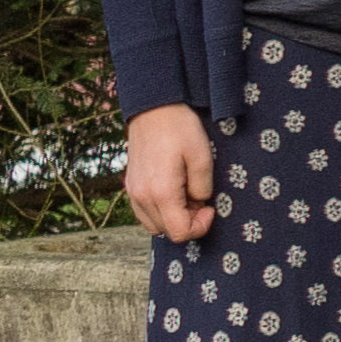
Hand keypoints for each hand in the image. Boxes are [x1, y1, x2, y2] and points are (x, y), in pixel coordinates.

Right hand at [121, 105, 217, 244]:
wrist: (153, 109)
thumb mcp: (203, 157)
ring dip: (173, 218)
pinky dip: (160, 211)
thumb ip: (203, 187)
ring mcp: (132, 192)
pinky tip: (173, 192)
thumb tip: (199, 202)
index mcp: (161, 192)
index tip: (210, 208)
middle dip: (188, 222)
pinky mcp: (130, 185)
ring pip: (153, 225)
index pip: (179, 232)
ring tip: (188, 195)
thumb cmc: (180, 129)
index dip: (200, 226)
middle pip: (166, 231)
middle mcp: (142, 197)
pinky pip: (144, 212)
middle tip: (201, 199)